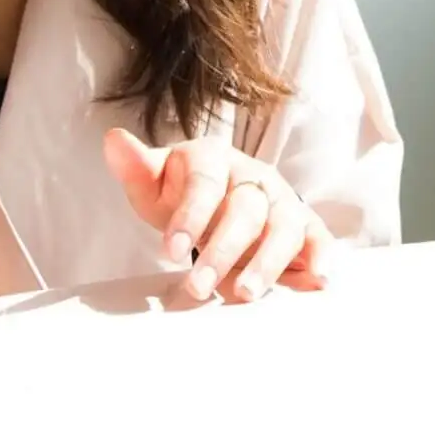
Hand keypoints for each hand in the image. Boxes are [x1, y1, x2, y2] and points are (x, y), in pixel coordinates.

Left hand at [103, 129, 330, 303]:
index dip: (190, 216)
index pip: (205, 184)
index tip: (170, 250)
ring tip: (244, 294)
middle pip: (245, 209)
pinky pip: (317, 238)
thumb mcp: (154, 182)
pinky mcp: (303, 224)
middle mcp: (254, 175)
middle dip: (222, 251)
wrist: (218, 197)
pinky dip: (320, 258)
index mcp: (214, 158)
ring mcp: (282, 200)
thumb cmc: (182, 193)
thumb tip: (114, 141)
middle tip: (198, 287)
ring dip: (267, 262)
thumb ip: (136, 168)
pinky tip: (316, 282)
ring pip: (282, 227)